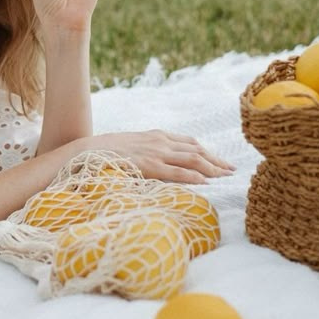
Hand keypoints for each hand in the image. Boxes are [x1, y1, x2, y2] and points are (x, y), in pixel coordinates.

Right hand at [84, 130, 235, 184]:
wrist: (86, 151)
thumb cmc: (107, 152)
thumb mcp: (133, 146)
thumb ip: (149, 151)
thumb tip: (161, 163)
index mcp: (156, 135)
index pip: (190, 142)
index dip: (208, 152)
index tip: (221, 161)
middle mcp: (160, 141)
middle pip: (196, 150)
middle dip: (216, 160)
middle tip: (231, 170)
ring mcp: (155, 152)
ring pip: (191, 160)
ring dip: (211, 168)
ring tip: (225, 176)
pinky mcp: (148, 166)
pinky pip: (176, 172)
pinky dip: (193, 177)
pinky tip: (205, 183)